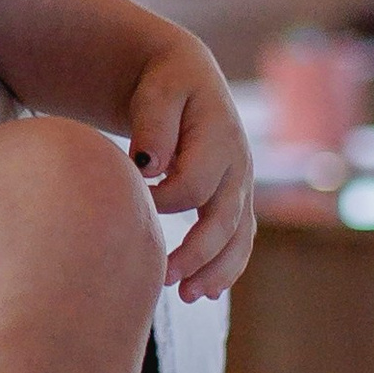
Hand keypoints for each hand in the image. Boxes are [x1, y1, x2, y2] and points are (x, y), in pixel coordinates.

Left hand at [130, 40, 256, 300]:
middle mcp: (239, 164)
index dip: (162, 203)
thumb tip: (148, 167)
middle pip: (222, 221)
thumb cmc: (164, 83)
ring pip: (237, 237)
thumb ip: (154, 124)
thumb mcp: (159, 90)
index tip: (133, 205)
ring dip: (216, 270)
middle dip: (195, 254)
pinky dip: (227, 267)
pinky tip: (206, 292)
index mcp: (220, 137)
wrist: (185, 76)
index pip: (193, 186)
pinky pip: (239, 238)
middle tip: (163, 278)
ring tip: (188, 296)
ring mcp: (241, 184)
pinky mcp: (235, 197)